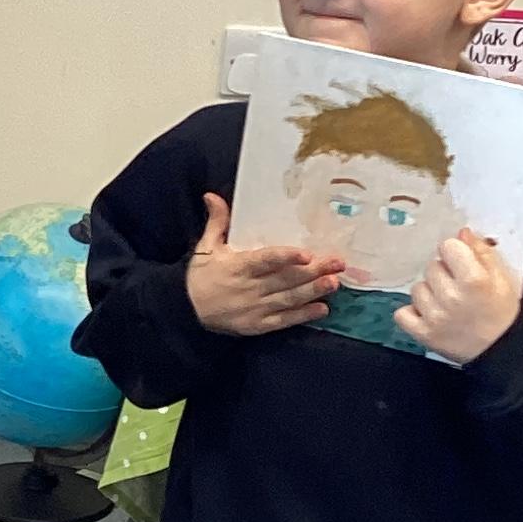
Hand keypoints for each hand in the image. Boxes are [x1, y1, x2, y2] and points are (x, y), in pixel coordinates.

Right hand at [185, 192, 342, 337]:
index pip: (265, 261)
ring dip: (313, 291)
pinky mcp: (257, 326)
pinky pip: (283, 321)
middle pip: (285, 279)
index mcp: (237, 267)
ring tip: (334, 283)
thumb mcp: (205, 247)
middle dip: (313, 271)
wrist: (185, 310)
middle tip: (337, 263)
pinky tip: (321, 308)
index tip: (307, 253)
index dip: (286, 257)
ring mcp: (254, 309)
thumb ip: (217, 222)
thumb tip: (212, 195)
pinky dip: (302, 315)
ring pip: (288, 299)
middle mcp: (249, 289)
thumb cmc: (200, 276)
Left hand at [397, 230, 520, 363]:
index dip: (454, 253)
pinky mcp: (423, 333)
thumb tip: (462, 233)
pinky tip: (428, 314)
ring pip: (416, 288)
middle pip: (431, 267)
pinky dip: (412, 312)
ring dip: (429, 292)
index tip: (460, 262)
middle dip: (443, 273)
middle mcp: (451, 297)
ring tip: (445, 302)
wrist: (500, 349)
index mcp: (473, 280)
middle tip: (456, 287)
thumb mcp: (501, 279)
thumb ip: (482, 253)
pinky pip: (402, 313)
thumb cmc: (501, 313)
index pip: (447, 247)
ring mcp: (434, 316)